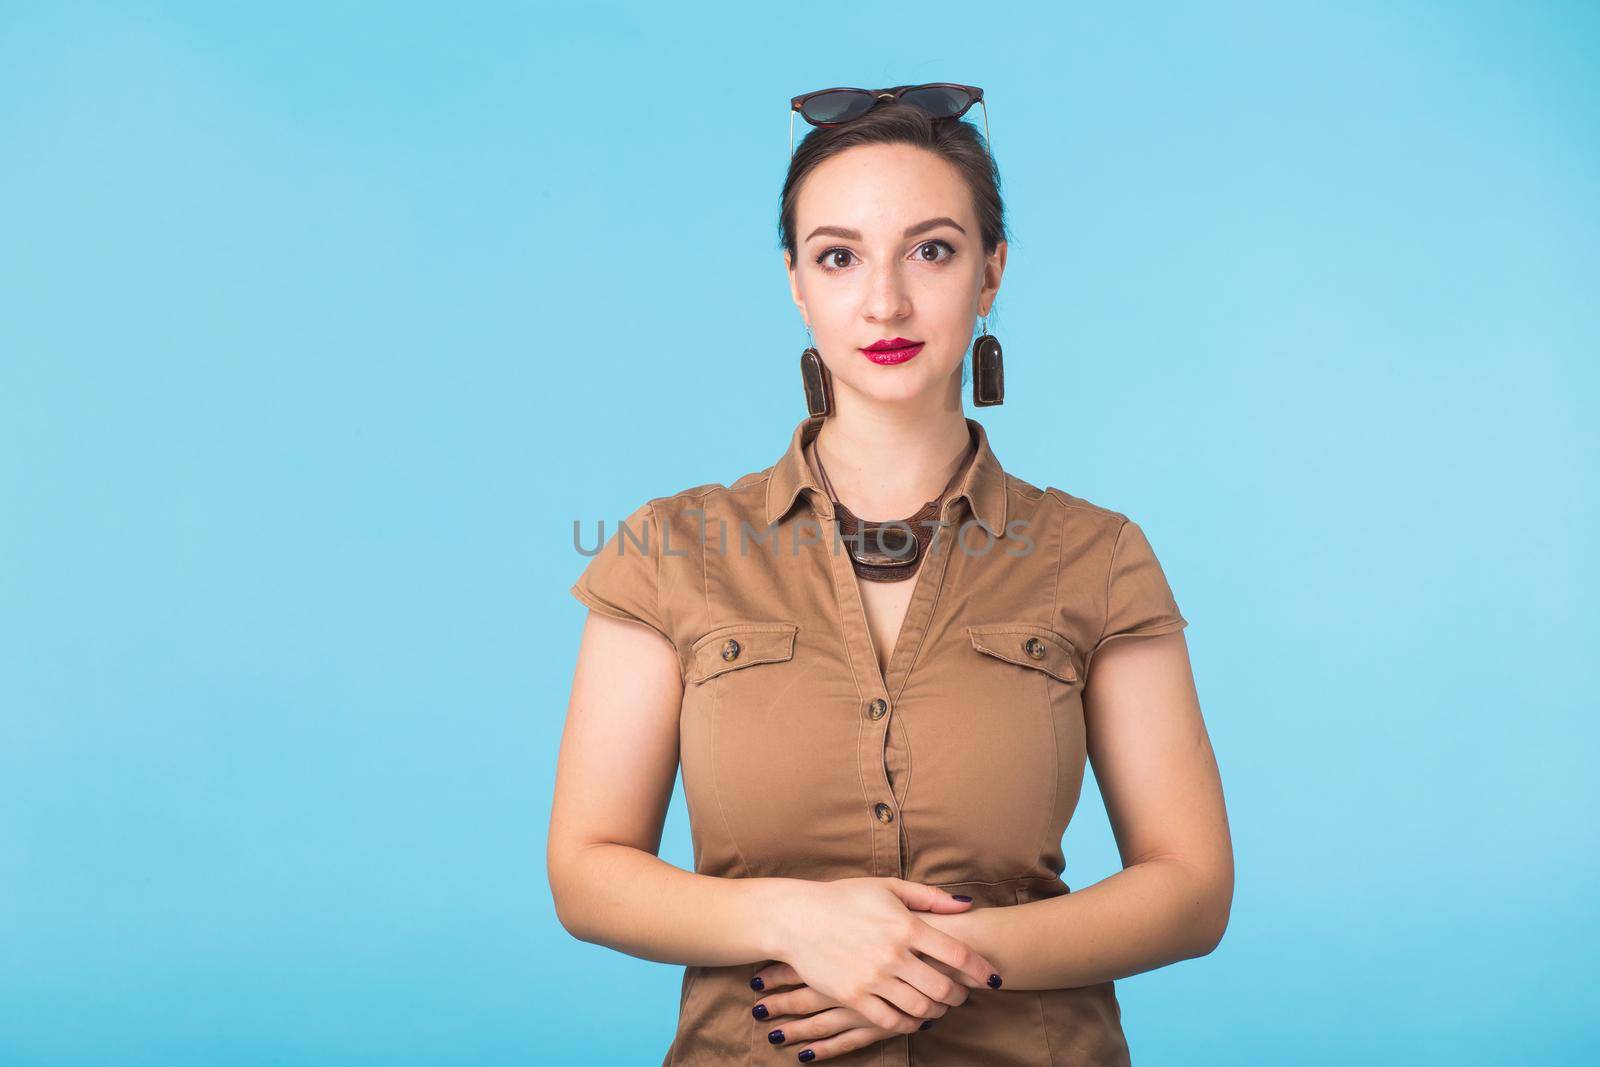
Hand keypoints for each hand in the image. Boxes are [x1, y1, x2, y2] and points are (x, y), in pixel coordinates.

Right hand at [760, 879, 999, 1049]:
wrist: (796, 918)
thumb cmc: (843, 898)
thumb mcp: (887, 887)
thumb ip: (929, 897)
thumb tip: (966, 905)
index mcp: (905, 924)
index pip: (957, 954)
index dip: (980, 970)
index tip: (991, 979)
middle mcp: (893, 954)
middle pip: (943, 987)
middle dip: (959, 995)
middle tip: (961, 995)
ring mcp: (873, 978)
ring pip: (920, 1008)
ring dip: (937, 1011)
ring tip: (939, 1007)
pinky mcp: (854, 996)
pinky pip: (891, 1021)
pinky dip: (909, 1024)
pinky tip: (914, 1018)